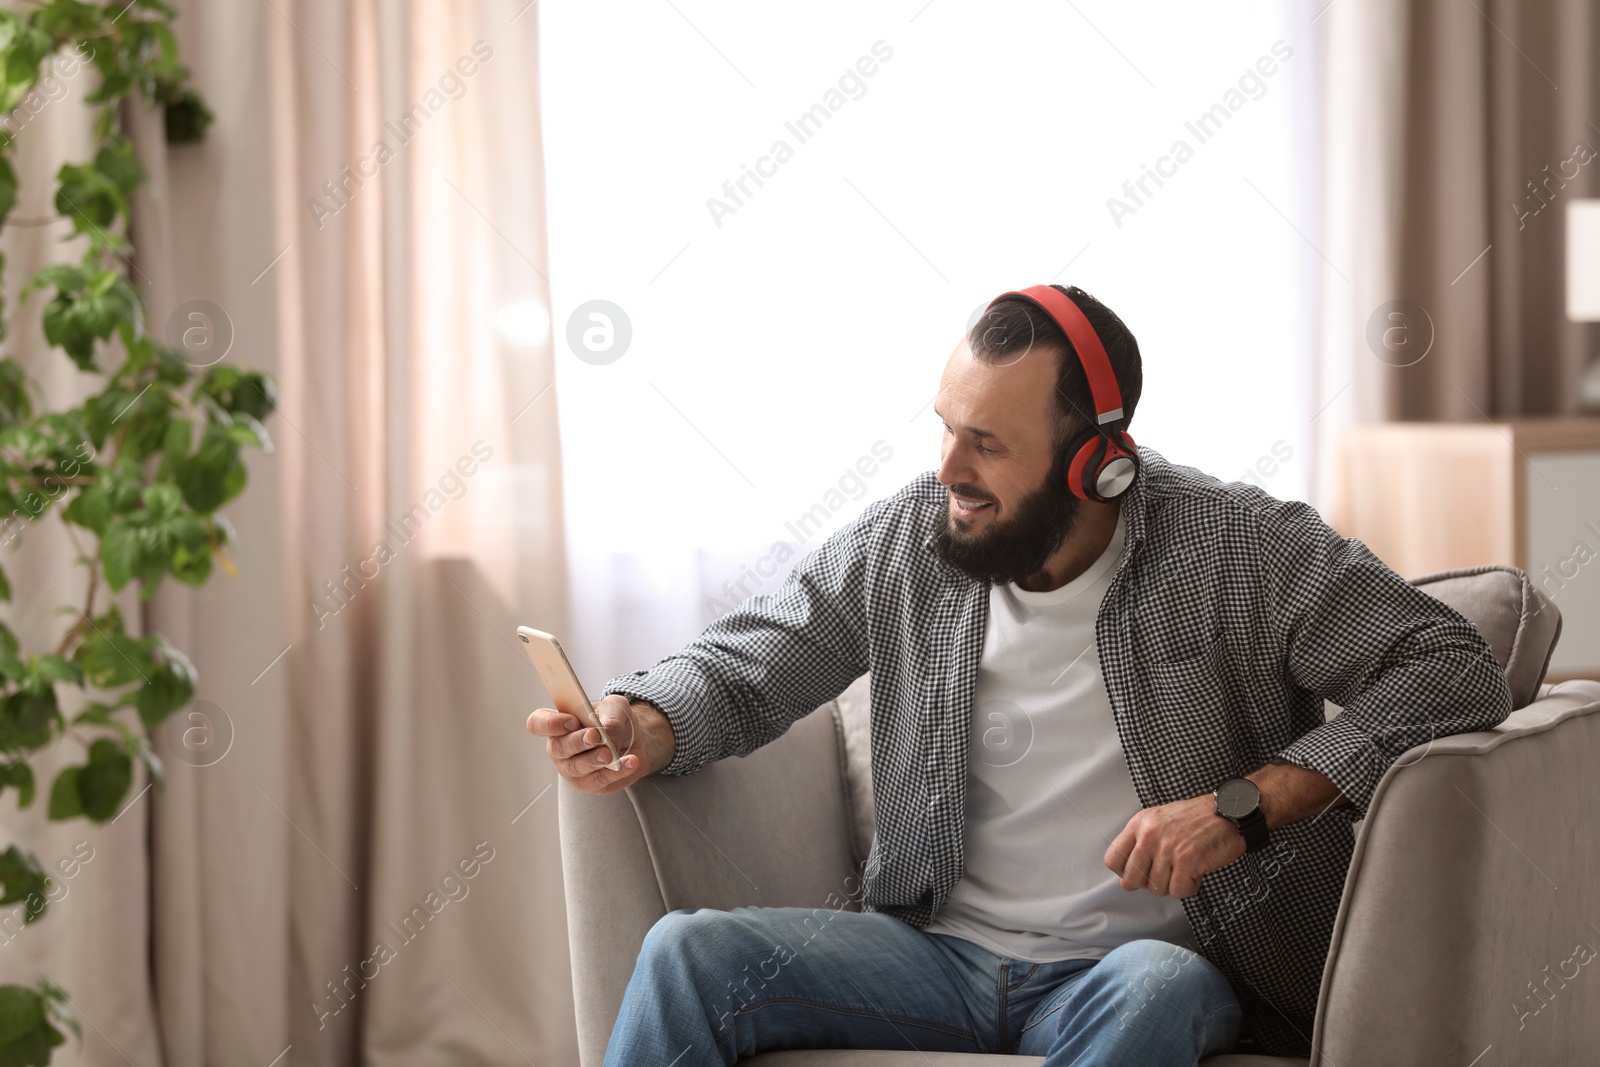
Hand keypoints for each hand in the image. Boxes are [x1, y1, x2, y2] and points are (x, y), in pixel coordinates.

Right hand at [527, 694, 673, 795]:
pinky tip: (630, 761)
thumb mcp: (616, 708)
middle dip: (578, 742)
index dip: (551, 723)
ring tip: (612, 753)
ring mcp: (571, 769)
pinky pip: (599, 781)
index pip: (538, 723)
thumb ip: (610, 716)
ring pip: (577, 768)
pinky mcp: (588, 784)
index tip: (572, 721)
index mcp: (557, 724)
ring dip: (595, 760)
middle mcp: (559, 748)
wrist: (633, 740)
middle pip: (558, 748)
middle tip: (595, 736)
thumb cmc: (614, 720)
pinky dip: (616, 772)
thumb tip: (607, 734)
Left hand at [1103, 794, 1245, 898]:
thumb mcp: (1159, 820)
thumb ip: (1141, 842)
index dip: (1125, 872)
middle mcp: (1149, 835)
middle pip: (1131, 880)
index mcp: (1139, 824)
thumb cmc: (1197, 818)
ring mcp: (1167, 848)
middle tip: (1166, 874)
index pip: (1113, 859)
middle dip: (1149, 883)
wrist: (1229, 812)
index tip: (1139, 872)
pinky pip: (1178, 891)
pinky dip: (1189, 887)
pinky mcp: (1186, 860)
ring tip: (1185, 868)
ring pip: (1156, 888)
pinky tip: (1196, 873)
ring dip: (1173, 884)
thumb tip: (1127, 877)